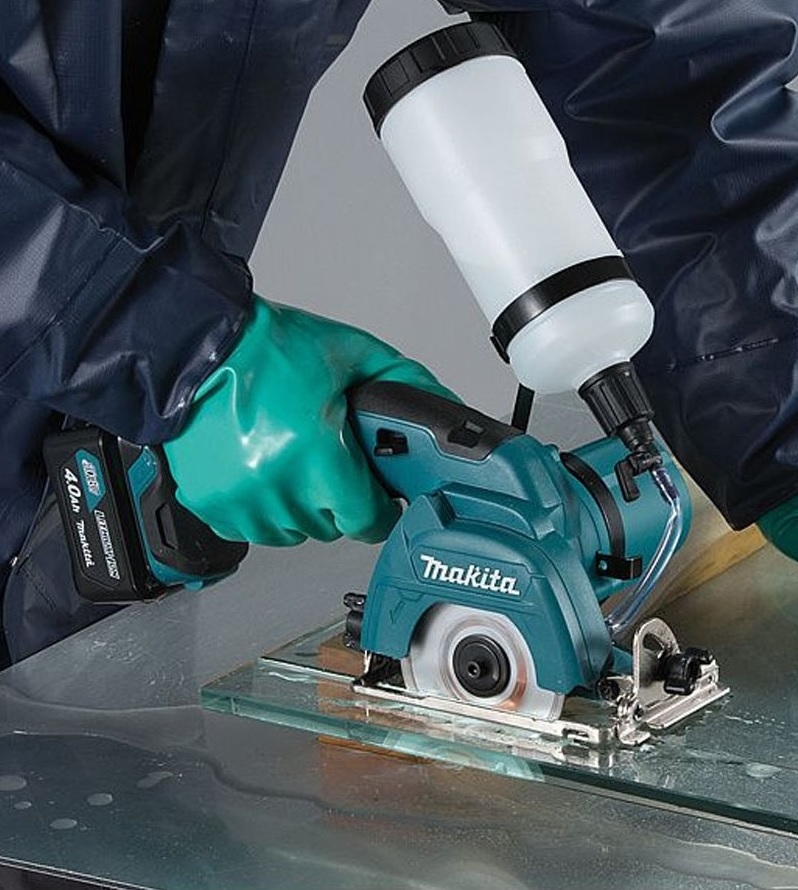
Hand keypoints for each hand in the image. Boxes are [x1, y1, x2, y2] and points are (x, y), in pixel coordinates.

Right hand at [163, 297, 457, 545]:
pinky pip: (251, 528)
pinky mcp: (209, 503)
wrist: (194, 343)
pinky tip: (260, 470)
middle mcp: (276, 486)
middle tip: (330, 462)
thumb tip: (441, 414)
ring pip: (291, 533)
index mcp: (315, 454)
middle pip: (330, 527)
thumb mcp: (350, 354)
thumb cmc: (267, 348)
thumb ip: (403, 384)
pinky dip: (261, 508)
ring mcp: (240, 500)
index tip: (377, 500)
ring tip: (292, 461)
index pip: (366, 520)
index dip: (378, 509)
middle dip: (338, 501)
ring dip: (299, 507)